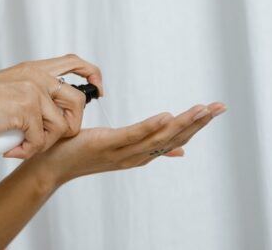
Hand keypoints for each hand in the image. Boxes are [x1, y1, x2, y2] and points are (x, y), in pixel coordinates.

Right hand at [0, 54, 103, 158]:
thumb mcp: (10, 88)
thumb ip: (33, 92)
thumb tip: (59, 114)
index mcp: (34, 68)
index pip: (75, 62)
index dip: (93, 76)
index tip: (99, 92)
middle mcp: (36, 76)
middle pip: (78, 101)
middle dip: (71, 126)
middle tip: (49, 138)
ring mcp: (32, 91)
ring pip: (62, 126)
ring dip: (45, 144)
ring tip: (24, 146)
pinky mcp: (25, 109)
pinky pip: (40, 140)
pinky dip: (27, 152)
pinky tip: (12, 151)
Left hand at [33, 102, 226, 185]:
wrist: (52, 164)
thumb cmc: (82, 152)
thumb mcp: (120, 146)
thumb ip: (149, 144)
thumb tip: (179, 149)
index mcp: (140, 153)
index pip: (176, 138)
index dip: (197, 125)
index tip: (215, 110)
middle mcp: (135, 155)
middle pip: (173, 137)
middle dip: (198, 122)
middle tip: (219, 107)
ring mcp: (122, 151)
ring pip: (158, 137)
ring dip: (182, 122)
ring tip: (201, 109)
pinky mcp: (106, 144)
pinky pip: (132, 135)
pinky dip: (151, 126)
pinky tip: (166, 115)